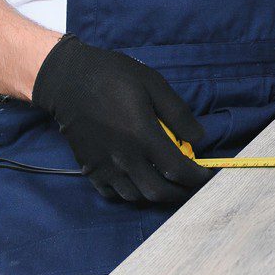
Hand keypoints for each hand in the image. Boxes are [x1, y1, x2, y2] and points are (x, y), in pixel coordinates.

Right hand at [29, 34, 215, 204]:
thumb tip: (199, 138)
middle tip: (189, 185)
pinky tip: (138, 181)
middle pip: (158, 192)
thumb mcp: (152, 84)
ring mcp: (105, 167)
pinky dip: (130, 193)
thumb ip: (178, 113)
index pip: (178, 170)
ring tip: (165, 183)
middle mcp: (124, 158)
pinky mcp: (89, 169)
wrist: (67, 80)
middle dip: (180, 193)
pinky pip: (113, 194)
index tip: (207, 175)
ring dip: (155, 194)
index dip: (197, 177)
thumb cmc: (113, 76)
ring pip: (136, 197)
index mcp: (142, 136)